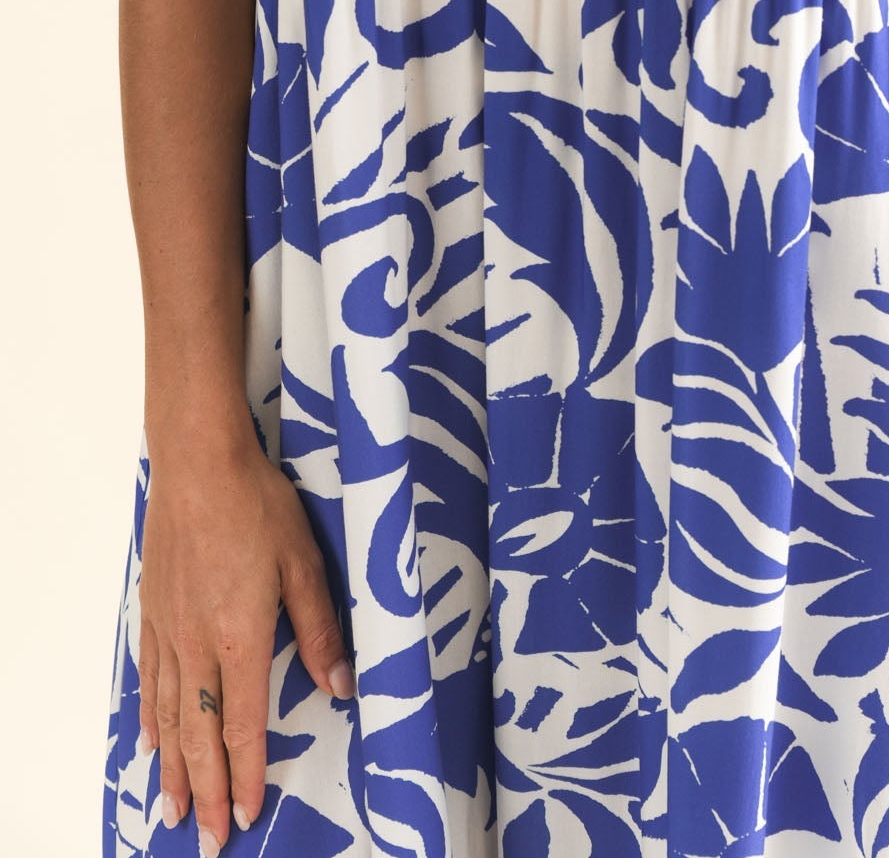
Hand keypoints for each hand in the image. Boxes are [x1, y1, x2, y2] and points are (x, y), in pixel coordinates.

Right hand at [136, 435, 354, 848]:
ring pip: (169, 714)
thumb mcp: (304, 562)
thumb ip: (320, 629)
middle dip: (207, 791)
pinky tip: (151, 741)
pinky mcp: (154, 610)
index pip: (242, 723)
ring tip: (174, 810)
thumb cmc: (257, 505)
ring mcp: (170, 629)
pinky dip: (151, 717)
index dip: (247, 774)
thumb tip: (343, 686)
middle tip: (207, 839)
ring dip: (174, 768)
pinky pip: (150, 678)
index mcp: (240, 636)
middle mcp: (198, 643)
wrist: (199, 462)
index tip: (249, 815)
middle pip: (199, 734)